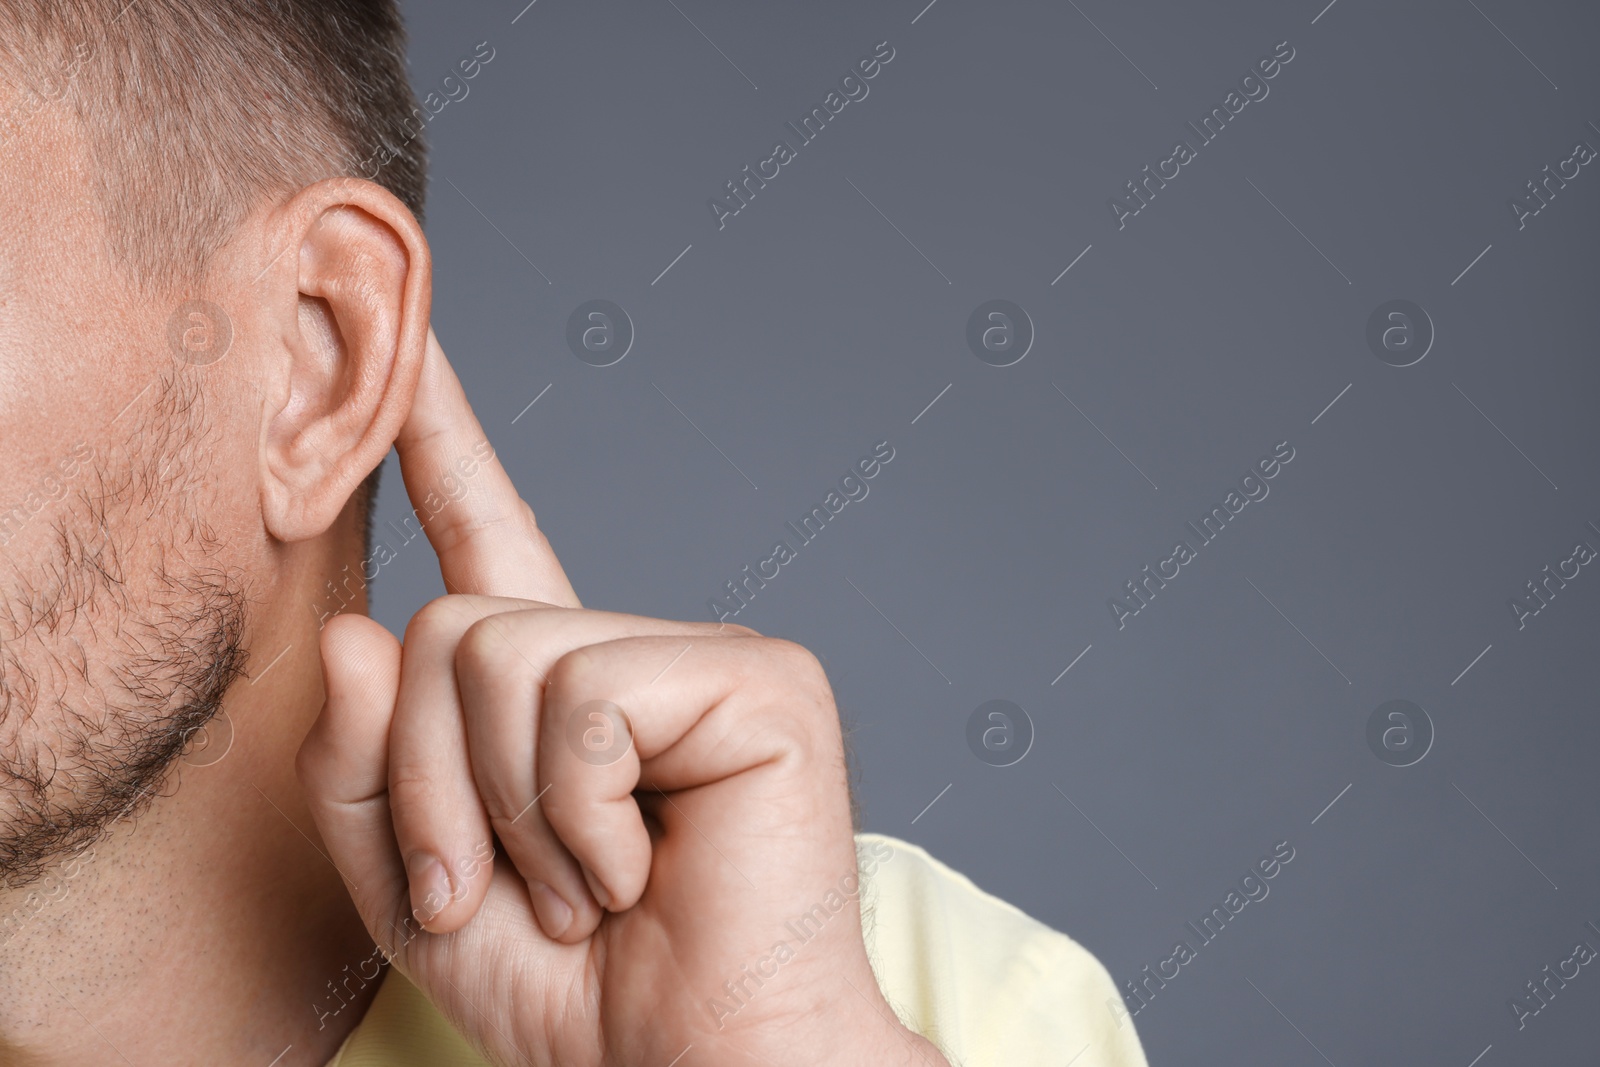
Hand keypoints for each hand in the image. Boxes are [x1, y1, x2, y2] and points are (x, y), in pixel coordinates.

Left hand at [297, 330, 947, 1065]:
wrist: (701, 1065)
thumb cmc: (582, 992)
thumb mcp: (418, 891)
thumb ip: (358, 773)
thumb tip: (356, 631)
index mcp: (559, 694)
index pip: (489, 535)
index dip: (445, 442)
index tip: (407, 348)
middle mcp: (631, 652)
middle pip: (446, 629)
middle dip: (432, 788)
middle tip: (500, 891)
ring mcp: (701, 652)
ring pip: (499, 655)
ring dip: (508, 815)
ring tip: (583, 887)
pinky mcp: (757, 675)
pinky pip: (582, 701)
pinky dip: (575, 816)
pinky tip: (640, 868)